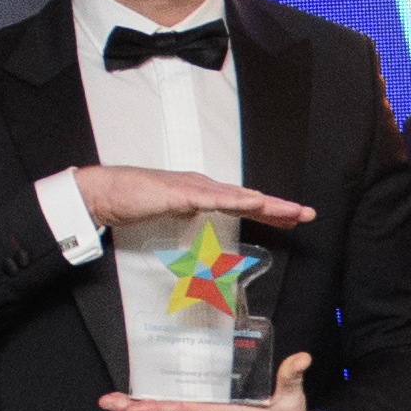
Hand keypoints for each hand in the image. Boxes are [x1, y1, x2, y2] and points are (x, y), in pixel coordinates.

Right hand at [70, 165, 312, 237]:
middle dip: (278, 207)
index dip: (269, 210)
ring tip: (289, 210)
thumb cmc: (134, 201)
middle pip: (248, 198)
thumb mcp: (170, 213)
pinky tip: (252, 202)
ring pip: (237, 196)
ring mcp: (192, 189)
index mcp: (203, 193)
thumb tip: (199, 222)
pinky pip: (212, 198)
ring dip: (265, 203)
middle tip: (306, 214)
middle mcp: (203, 187)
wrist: (104, 193)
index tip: (293, 219)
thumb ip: (187, 215)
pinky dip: (234, 200)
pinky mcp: (179, 193)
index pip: (243, 203)